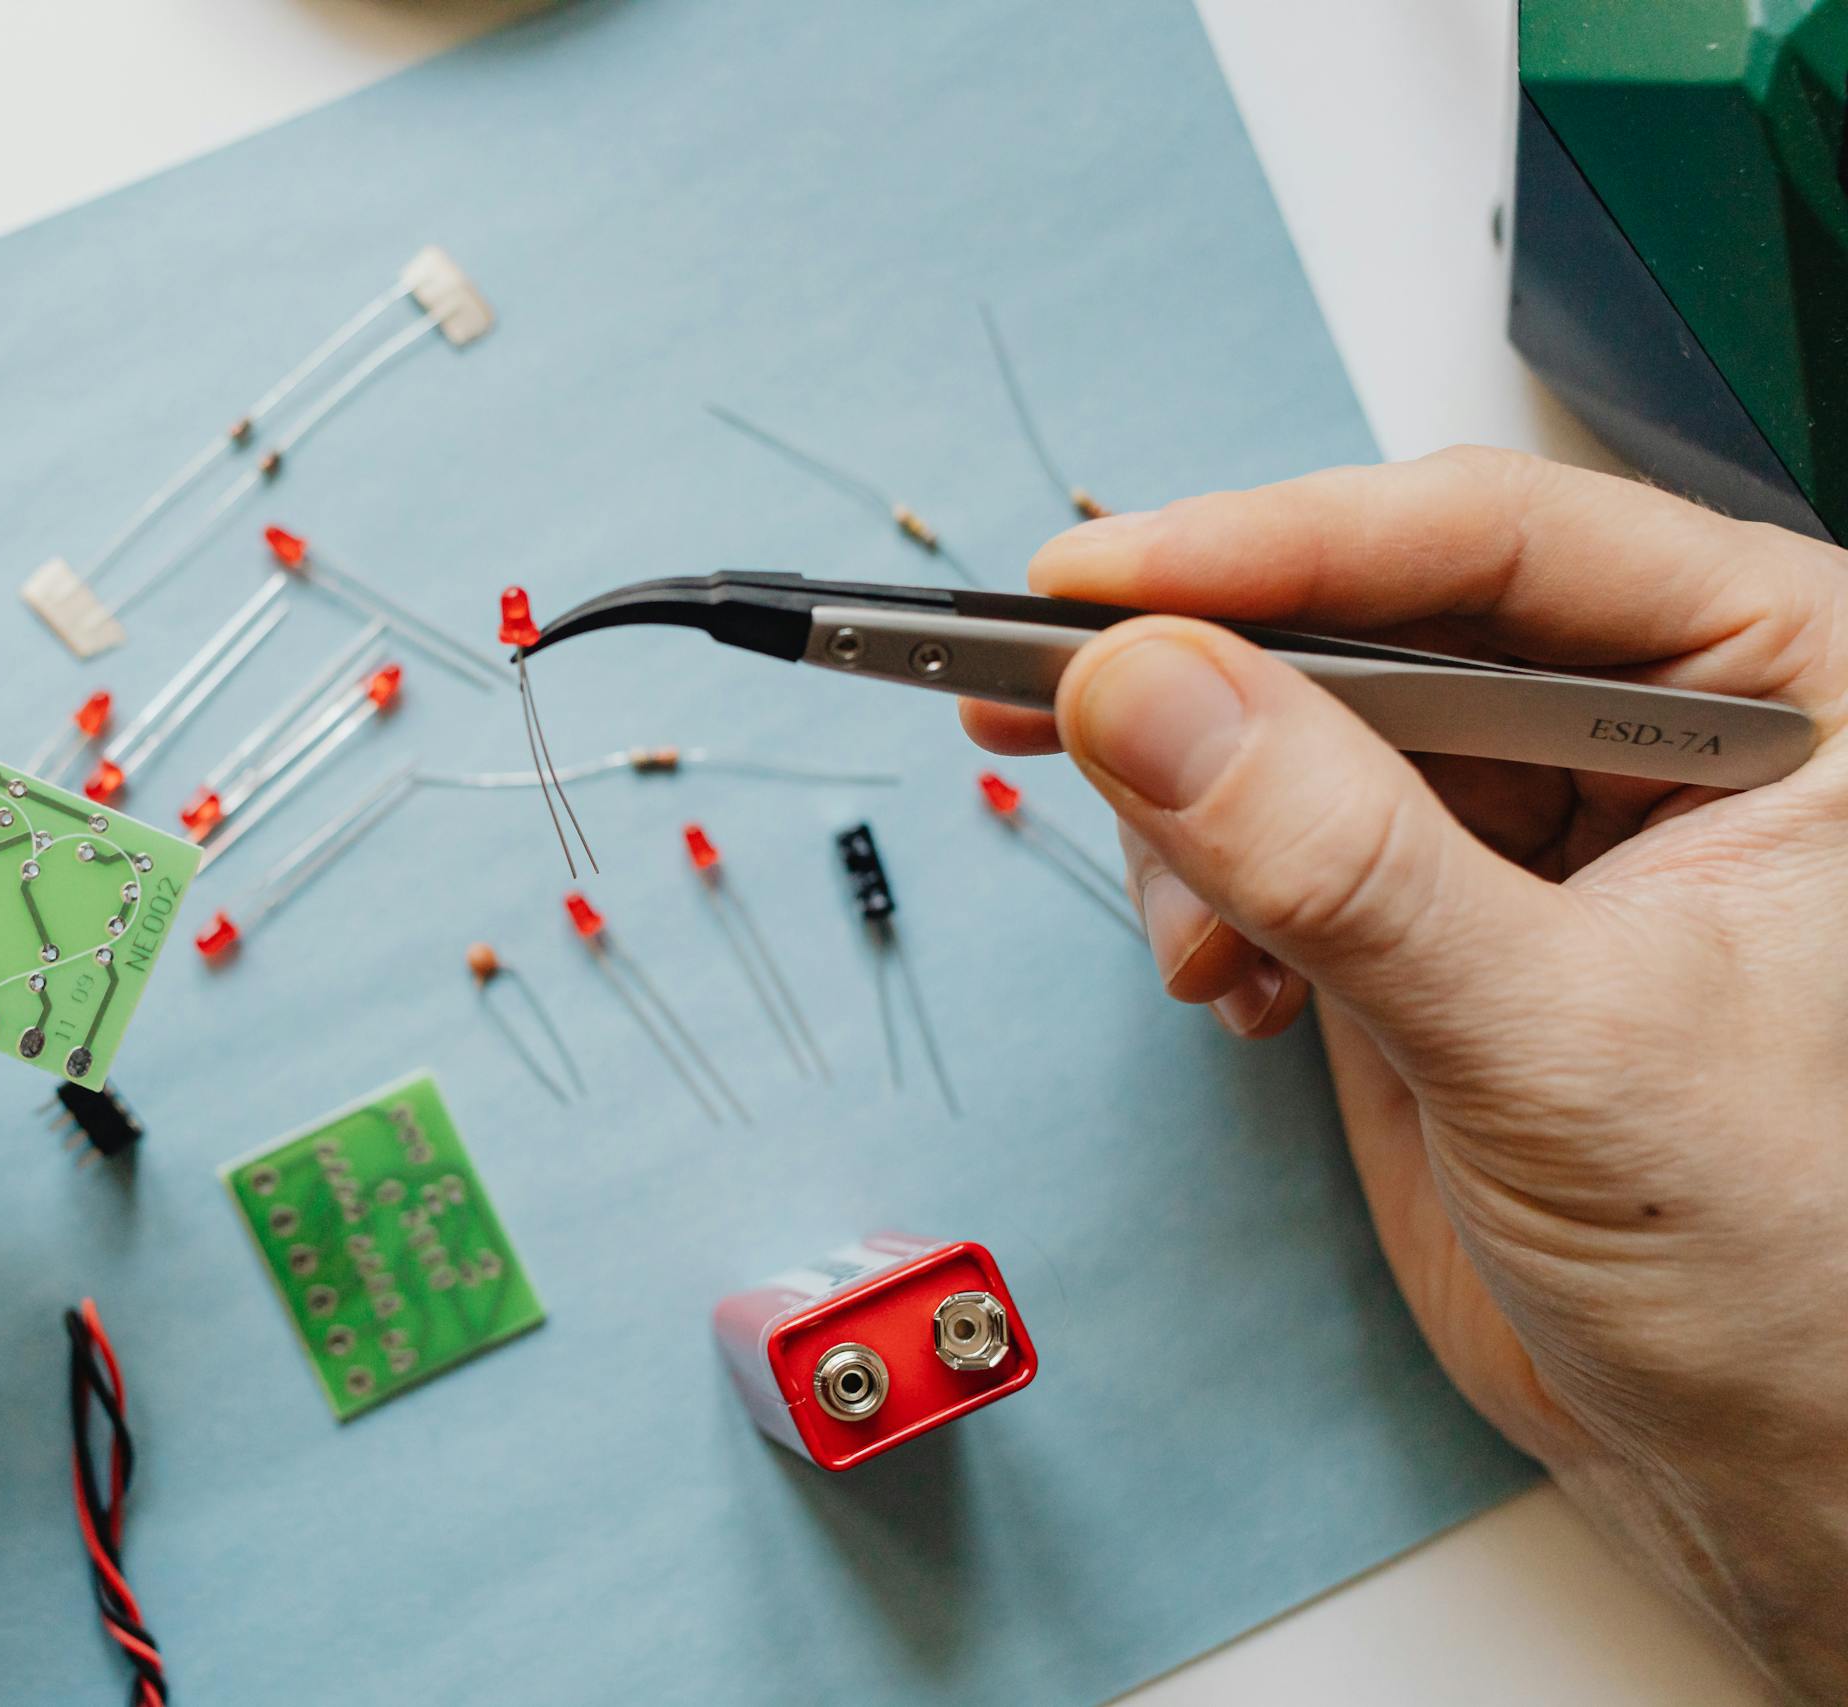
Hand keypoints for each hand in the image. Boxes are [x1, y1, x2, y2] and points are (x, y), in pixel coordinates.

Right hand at [964, 447, 1847, 1701]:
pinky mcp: (1424, 910)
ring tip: (1206, 950)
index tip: (1097, 586)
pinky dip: (1202, 897)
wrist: (1755, 1460)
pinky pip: (1261, 837)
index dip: (1279, 549)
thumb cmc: (1786, 1267)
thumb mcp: (1557, 1044)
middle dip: (1204, 686)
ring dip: (1192, 818)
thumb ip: (1348, 864)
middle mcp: (1642, 725)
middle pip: (1371, 614)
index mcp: (1774, 685)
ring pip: (1289, 724)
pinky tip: (1234, 987)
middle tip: (1048, 701)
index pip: (1498, 544)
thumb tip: (1151, 696)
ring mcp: (1524, 819)